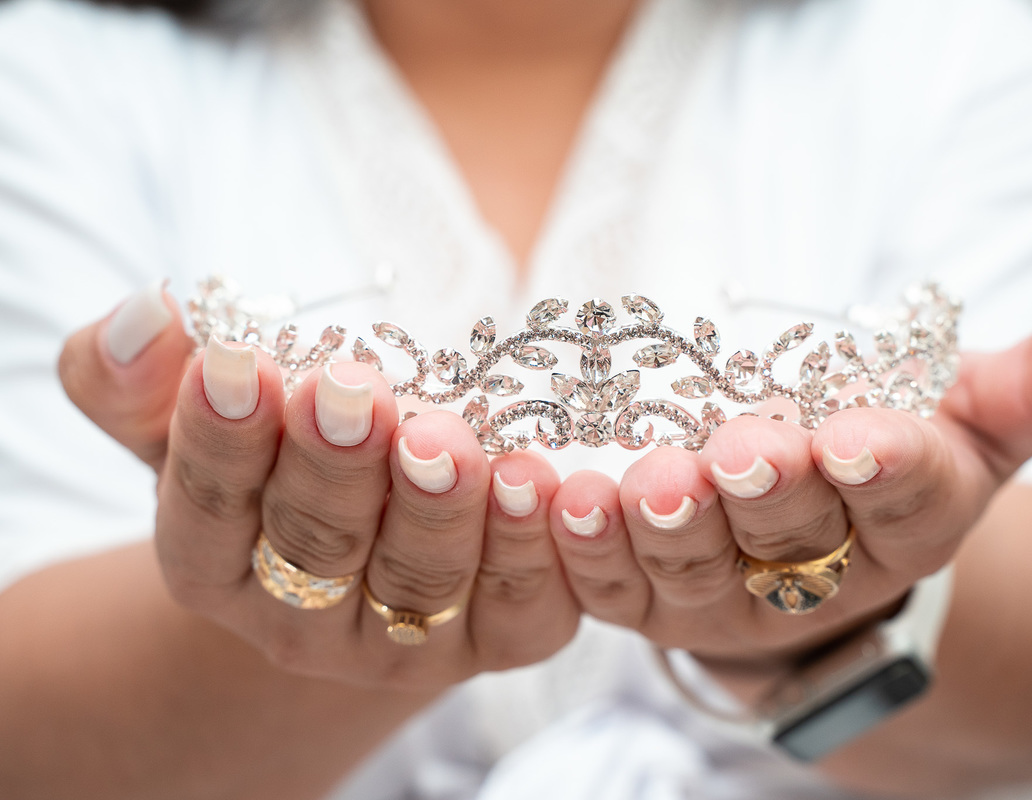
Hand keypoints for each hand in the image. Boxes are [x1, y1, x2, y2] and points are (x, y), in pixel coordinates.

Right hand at [60, 287, 579, 690]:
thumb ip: (141, 378)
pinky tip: (536, 484)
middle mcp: (306, 622)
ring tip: (447, 439)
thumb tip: (143, 310)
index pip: (206, 516)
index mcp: (216, 572)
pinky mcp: (499, 641)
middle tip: (351, 392)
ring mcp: (405, 642)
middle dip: (335, 466)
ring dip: (436, 509)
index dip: (219, 442)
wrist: (367, 548)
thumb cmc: (273, 462)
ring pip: (419, 580)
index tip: (234, 364)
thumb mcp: (195, 417)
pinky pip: (521, 609)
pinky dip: (530, 551)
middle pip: (318, 548)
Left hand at [545, 294, 1031, 671]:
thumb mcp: (963, 418)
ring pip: (693, 570)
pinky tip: (559, 500)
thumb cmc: (884, 463)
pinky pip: (606, 584)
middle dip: (767, 494)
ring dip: (662, 528)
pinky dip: (579, 547)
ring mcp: (723, 595)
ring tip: (639, 484)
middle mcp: (814, 571)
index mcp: (902, 524)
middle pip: (791, 536)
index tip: (862, 436)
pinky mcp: (644, 598)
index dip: (884, 469)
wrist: (802, 544)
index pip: (904, 498)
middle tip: (744, 453)